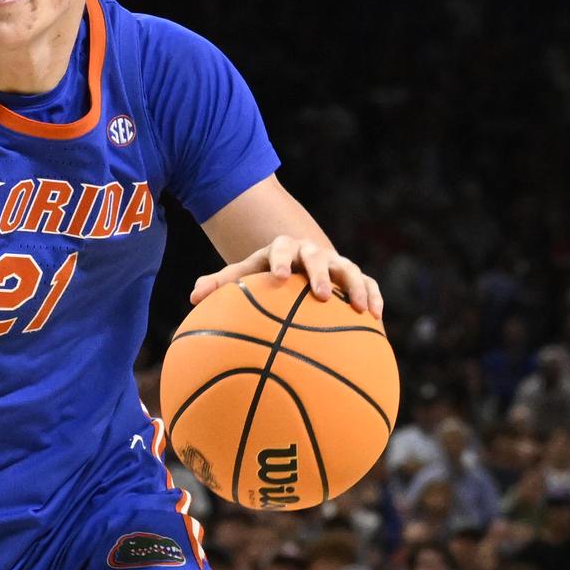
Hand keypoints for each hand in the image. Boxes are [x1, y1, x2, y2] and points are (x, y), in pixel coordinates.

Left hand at [188, 236, 382, 320]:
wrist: (299, 264)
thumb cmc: (266, 276)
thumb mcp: (245, 275)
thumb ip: (221, 284)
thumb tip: (192, 297)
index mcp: (283, 250)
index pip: (279, 249)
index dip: (278, 261)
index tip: (276, 277)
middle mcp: (312, 254)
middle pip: (318, 258)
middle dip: (320, 274)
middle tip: (321, 295)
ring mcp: (336, 264)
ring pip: (349, 271)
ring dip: (356, 288)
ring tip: (361, 310)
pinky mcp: (354, 277)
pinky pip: (368, 286)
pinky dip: (374, 298)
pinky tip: (377, 320)